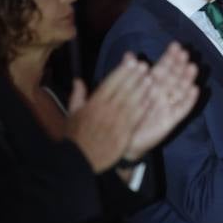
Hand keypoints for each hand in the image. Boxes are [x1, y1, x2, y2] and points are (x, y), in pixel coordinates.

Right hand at [67, 54, 155, 171]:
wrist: (79, 161)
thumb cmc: (76, 136)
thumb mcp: (72, 114)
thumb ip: (77, 95)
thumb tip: (78, 80)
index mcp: (94, 103)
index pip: (110, 83)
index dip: (123, 71)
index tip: (132, 62)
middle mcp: (106, 110)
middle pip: (123, 90)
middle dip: (135, 77)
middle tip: (145, 66)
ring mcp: (116, 122)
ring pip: (131, 103)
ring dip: (142, 90)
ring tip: (151, 79)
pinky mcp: (124, 134)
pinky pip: (135, 119)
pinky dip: (143, 109)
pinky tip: (150, 101)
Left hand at [123, 42, 198, 161]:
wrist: (124, 141)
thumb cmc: (125, 114)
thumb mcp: (124, 91)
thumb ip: (129, 72)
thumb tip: (129, 54)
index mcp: (151, 85)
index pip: (163, 68)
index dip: (169, 57)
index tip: (176, 45)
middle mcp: (162, 93)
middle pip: (174, 76)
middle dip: (180, 64)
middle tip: (185, 53)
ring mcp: (168, 106)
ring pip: (180, 90)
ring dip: (187, 79)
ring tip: (192, 67)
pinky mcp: (172, 120)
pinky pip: (182, 109)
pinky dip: (189, 100)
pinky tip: (195, 90)